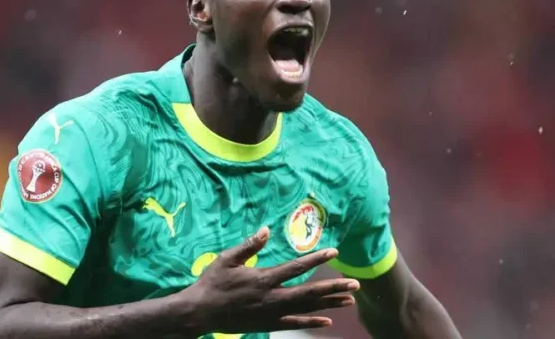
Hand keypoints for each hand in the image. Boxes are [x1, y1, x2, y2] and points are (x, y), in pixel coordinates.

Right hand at [180, 227, 359, 335]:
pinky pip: (295, 323)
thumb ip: (249, 245)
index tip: (333, 253)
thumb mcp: (227, 259)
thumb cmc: (212, 282)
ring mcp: (271, 313)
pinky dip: (312, 321)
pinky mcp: (268, 324)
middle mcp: (272, 297)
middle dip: (333, 287)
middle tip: (355, 284)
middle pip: (309, 292)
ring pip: (306, 308)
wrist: (200, 313)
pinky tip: (328, 321)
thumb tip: (267, 230)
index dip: (316, 259)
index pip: (296, 267)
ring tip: (349, 299)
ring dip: (329, 304)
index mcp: (263, 278)